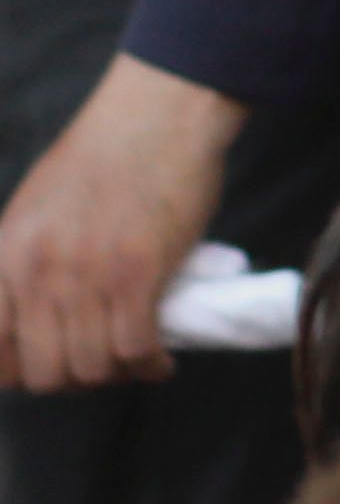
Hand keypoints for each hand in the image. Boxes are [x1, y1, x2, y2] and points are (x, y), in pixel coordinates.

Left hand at [0, 54, 238, 395]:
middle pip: (42, 372)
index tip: (50, 365)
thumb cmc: (101, 162)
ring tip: (136, 359)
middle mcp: (35, 271)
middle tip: (102, 365)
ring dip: (116, 375)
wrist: (152, 121)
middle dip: (75, 381)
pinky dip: (150, 365)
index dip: (17, 372)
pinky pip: (135, 349)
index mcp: (4, 255)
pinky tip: (160, 358)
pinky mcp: (136, 274)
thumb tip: (38, 317)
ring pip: (91, 368)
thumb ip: (26, 263)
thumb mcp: (34, 212)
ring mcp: (85, 274)